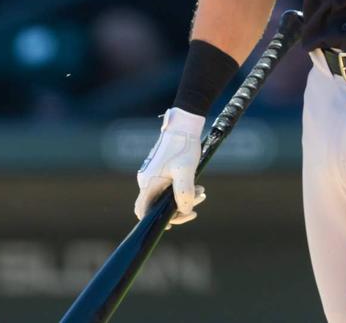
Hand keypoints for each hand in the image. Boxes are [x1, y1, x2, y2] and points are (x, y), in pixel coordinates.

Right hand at [134, 107, 206, 227]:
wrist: (184, 124)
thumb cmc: (183, 146)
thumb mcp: (186, 172)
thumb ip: (184, 194)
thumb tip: (185, 211)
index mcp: (148, 183)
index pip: (143, 211)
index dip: (156, 221)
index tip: (174, 221)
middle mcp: (148, 181)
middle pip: (157, 206)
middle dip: (178, 209)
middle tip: (196, 206)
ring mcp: (154, 175)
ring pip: (166, 197)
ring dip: (184, 198)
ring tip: (202, 192)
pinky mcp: (162, 171)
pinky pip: (169, 188)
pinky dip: (183, 190)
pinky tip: (197, 186)